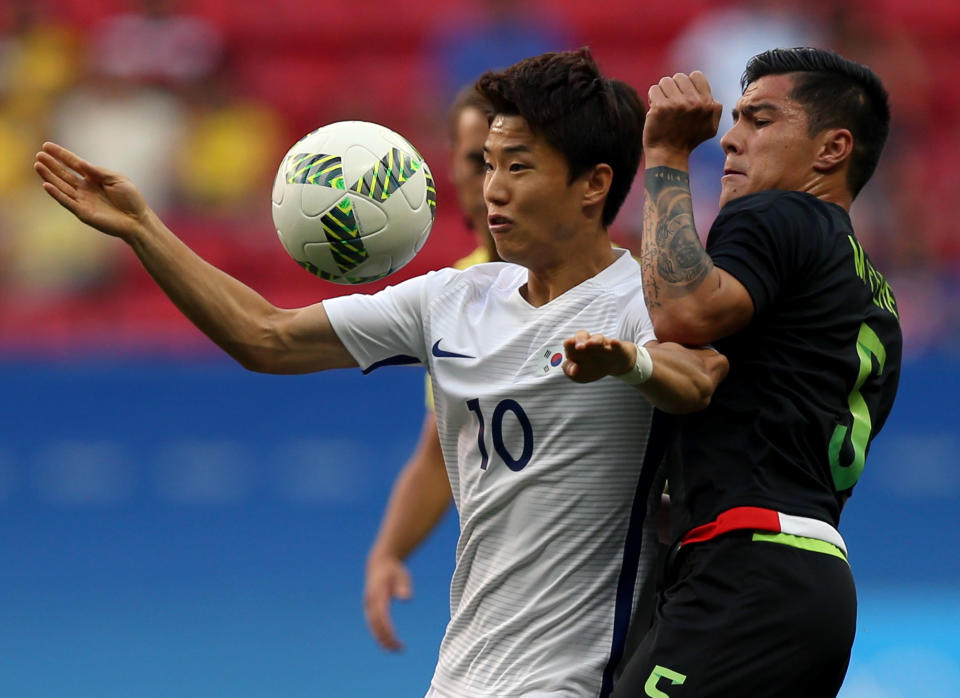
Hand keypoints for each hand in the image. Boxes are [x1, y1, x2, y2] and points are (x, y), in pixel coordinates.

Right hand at [34, 142, 151, 241]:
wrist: (138, 220)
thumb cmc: (130, 199)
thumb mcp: (117, 179)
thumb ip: (98, 171)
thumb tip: (81, 162)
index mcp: (94, 178)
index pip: (74, 164)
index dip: (61, 155)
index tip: (47, 146)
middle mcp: (86, 188)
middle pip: (64, 174)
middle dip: (51, 164)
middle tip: (39, 154)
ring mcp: (83, 200)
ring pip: (62, 187)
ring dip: (49, 177)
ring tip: (38, 165)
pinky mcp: (83, 212)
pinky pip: (67, 202)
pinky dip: (56, 194)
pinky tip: (46, 185)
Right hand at [363, 553, 412, 651]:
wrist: (380, 562)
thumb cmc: (394, 570)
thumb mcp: (402, 575)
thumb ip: (404, 586)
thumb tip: (406, 597)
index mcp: (378, 594)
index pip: (381, 617)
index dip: (387, 630)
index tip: (396, 641)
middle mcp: (370, 601)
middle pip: (375, 624)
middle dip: (384, 638)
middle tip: (398, 649)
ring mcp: (368, 604)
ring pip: (372, 626)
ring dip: (381, 638)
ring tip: (394, 649)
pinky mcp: (370, 606)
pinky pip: (373, 623)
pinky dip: (378, 633)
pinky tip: (388, 641)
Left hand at [562, 330, 634, 383]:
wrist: (615, 365)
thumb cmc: (593, 367)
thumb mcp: (578, 374)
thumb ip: (569, 371)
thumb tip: (573, 370)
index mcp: (576, 348)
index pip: (569, 343)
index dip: (568, 346)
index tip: (569, 355)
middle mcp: (589, 343)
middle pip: (582, 336)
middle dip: (579, 340)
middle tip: (579, 347)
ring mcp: (603, 344)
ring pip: (598, 339)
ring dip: (594, 341)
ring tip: (591, 344)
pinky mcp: (617, 348)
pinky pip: (616, 344)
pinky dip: (615, 343)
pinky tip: (613, 342)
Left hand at [644, 71, 722, 157]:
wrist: (669, 156)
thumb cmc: (688, 141)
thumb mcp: (711, 126)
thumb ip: (714, 108)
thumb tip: (711, 97)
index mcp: (708, 104)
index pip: (696, 75)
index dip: (687, 84)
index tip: (682, 96)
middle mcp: (694, 102)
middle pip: (679, 77)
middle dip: (673, 88)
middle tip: (671, 103)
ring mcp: (677, 104)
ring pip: (665, 81)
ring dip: (662, 92)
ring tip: (663, 106)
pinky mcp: (660, 107)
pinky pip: (654, 89)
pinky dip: (652, 98)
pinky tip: (655, 109)